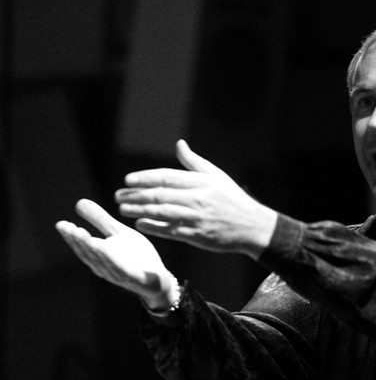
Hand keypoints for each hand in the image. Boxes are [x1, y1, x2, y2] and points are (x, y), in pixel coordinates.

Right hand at [55, 199, 179, 308]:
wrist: (159, 280)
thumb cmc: (136, 257)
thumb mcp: (119, 233)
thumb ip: (100, 220)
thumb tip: (79, 202)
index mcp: (99, 256)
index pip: (82, 246)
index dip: (71, 236)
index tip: (61, 224)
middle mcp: (104, 267)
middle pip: (88, 254)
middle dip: (77, 241)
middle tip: (68, 228)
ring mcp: (119, 274)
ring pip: (102, 261)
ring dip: (91, 249)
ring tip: (82, 235)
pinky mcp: (134, 278)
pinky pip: (122, 269)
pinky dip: (112, 260)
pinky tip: (105, 249)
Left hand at [114, 140, 277, 259]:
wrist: (252, 226)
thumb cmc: (233, 199)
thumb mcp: (217, 176)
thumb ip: (194, 162)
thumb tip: (179, 144)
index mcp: (201, 182)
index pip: (166, 178)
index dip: (145, 178)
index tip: (128, 180)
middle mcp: (197, 198)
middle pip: (160, 195)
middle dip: (136, 195)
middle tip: (118, 196)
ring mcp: (196, 218)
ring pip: (161, 213)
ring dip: (139, 211)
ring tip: (123, 209)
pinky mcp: (197, 235)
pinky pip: (170, 230)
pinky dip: (154, 227)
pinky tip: (140, 224)